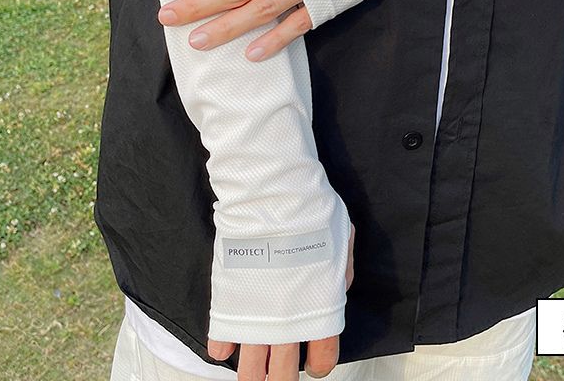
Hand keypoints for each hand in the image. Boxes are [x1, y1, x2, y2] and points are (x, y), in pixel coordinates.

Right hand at [207, 221, 355, 379]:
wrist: (274, 200)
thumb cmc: (313, 214)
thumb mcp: (341, 239)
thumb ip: (342, 269)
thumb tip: (340, 288)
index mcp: (321, 310)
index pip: (323, 358)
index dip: (320, 364)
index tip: (314, 361)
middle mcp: (289, 323)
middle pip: (284, 374)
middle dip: (283, 378)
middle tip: (280, 375)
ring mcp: (256, 318)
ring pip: (252, 370)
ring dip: (252, 376)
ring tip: (253, 377)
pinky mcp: (229, 306)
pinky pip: (221, 341)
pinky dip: (221, 348)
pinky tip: (223, 350)